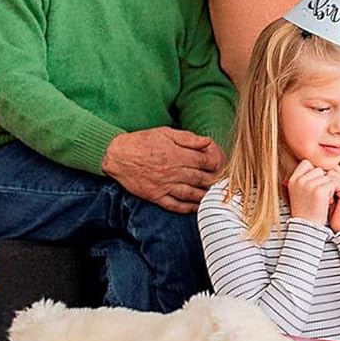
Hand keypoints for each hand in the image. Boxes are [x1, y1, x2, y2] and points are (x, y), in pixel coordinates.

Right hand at [101, 127, 223, 213]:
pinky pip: (176, 205)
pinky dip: (188, 208)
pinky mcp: (156, 196)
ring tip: (214, 194)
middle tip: (222, 180)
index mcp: (177, 154)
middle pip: (201, 178)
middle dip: (214, 179)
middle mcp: (173, 171)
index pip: (205, 161)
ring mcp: (165, 186)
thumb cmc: (142, 141)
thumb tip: (207, 142)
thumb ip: (188, 138)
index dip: (216, 162)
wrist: (117, 155)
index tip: (220, 164)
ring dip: (205, 195)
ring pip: (192, 194)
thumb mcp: (166, 132)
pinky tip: (197, 207)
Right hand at [286, 160, 336, 225]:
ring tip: (323, 199)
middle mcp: (299, 180)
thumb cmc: (305, 211)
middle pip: (318, 169)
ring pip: (326, 176)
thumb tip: (315, 168)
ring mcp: (308, 185)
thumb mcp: (299, 192)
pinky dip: (332, 193)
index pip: (306, 163)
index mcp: (293, 180)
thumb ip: (304, 179)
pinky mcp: (319, 191)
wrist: (307, 227)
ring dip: (328, 186)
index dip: (314, 173)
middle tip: (319, 195)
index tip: (315, 185)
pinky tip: (327, 202)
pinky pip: (331, 184)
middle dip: (322, 180)